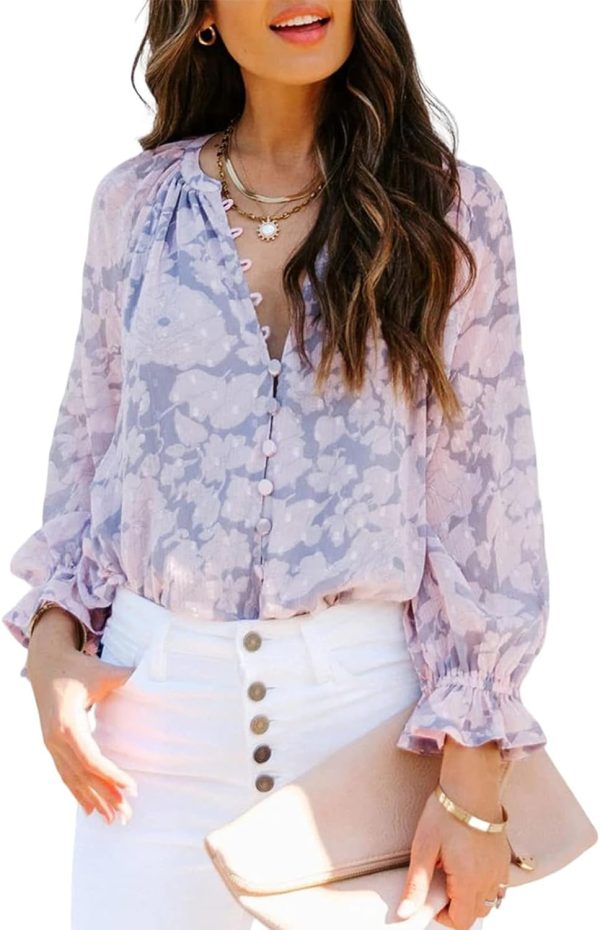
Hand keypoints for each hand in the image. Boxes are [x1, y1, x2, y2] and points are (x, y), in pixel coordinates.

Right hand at [26, 624, 138, 824]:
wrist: (46, 665)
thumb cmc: (78, 668)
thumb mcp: (103, 672)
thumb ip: (128, 676)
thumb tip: (155, 675)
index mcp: (67, 724)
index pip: (90, 759)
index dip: (110, 775)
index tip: (131, 787)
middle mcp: (55, 739)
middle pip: (82, 775)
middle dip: (105, 796)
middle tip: (126, 815)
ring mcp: (50, 745)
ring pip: (72, 779)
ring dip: (93, 799)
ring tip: (112, 819)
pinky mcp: (51, 747)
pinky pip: (64, 774)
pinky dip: (78, 792)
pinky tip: (90, 808)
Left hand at [395, 789, 510, 928]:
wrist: (470, 785)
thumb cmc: (447, 811)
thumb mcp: (424, 847)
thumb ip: (416, 884)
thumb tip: (405, 911)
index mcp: (468, 881)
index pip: (462, 922)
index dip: (444, 917)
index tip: (432, 901)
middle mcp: (489, 879)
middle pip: (476, 913)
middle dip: (458, 908)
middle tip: (441, 884)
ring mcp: (499, 869)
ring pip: (489, 900)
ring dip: (472, 897)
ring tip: (454, 873)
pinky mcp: (504, 857)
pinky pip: (498, 884)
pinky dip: (485, 885)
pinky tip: (471, 866)